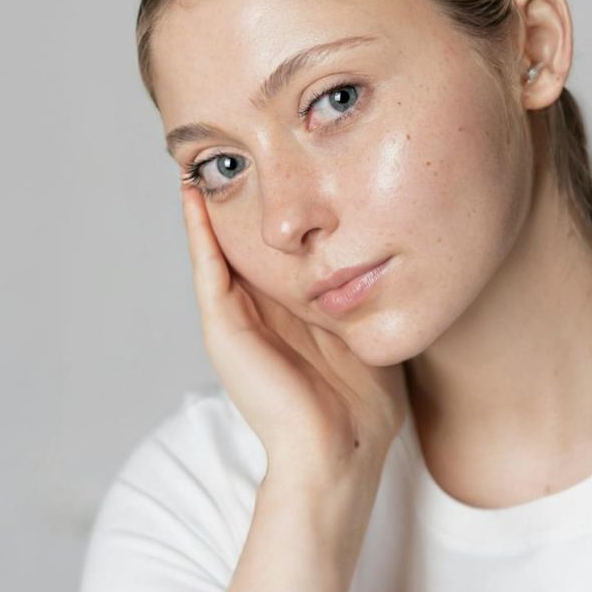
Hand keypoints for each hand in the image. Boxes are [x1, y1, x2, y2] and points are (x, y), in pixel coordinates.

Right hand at [179, 183, 407, 484]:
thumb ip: (370, 292)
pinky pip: (207, 269)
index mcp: (292, 307)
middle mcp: (261, 308)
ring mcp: (239, 318)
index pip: (278, 246)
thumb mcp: (368, 323)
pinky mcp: (224, 329)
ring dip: (210, 204)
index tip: (276, 158)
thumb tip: (399, 253)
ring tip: (202, 157)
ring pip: (219, 247)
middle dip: (239, 195)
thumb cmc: (365, 397)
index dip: (275, 207)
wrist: (343, 448)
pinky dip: (198, 232)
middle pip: (245, 239)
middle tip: (232, 143)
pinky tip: (193, 195)